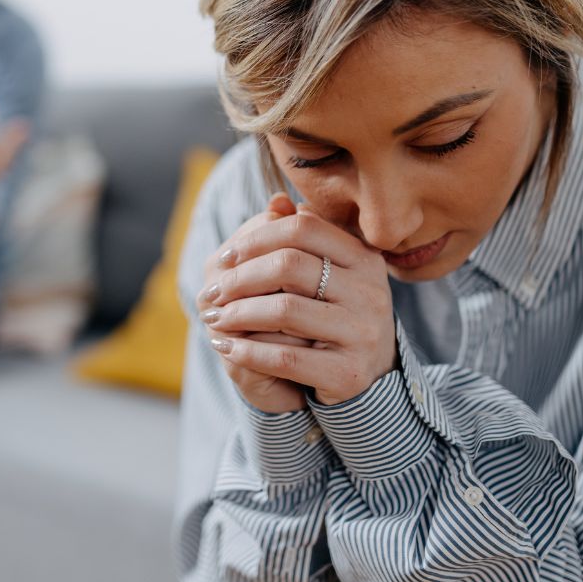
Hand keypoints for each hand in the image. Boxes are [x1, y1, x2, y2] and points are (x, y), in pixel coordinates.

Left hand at [202, 201, 396, 410]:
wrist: (369, 380)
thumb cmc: (336, 317)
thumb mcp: (327, 274)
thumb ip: (304, 238)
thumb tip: (276, 201)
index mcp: (364, 258)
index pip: (302, 229)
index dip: (256, 239)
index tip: (225, 258)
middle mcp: (370, 291)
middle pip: (289, 265)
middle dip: (240, 278)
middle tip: (212, 292)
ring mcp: (363, 333)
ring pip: (285, 310)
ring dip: (237, 314)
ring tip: (214, 319)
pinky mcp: (348, 373)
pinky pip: (285, 357)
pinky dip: (247, 350)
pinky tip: (226, 347)